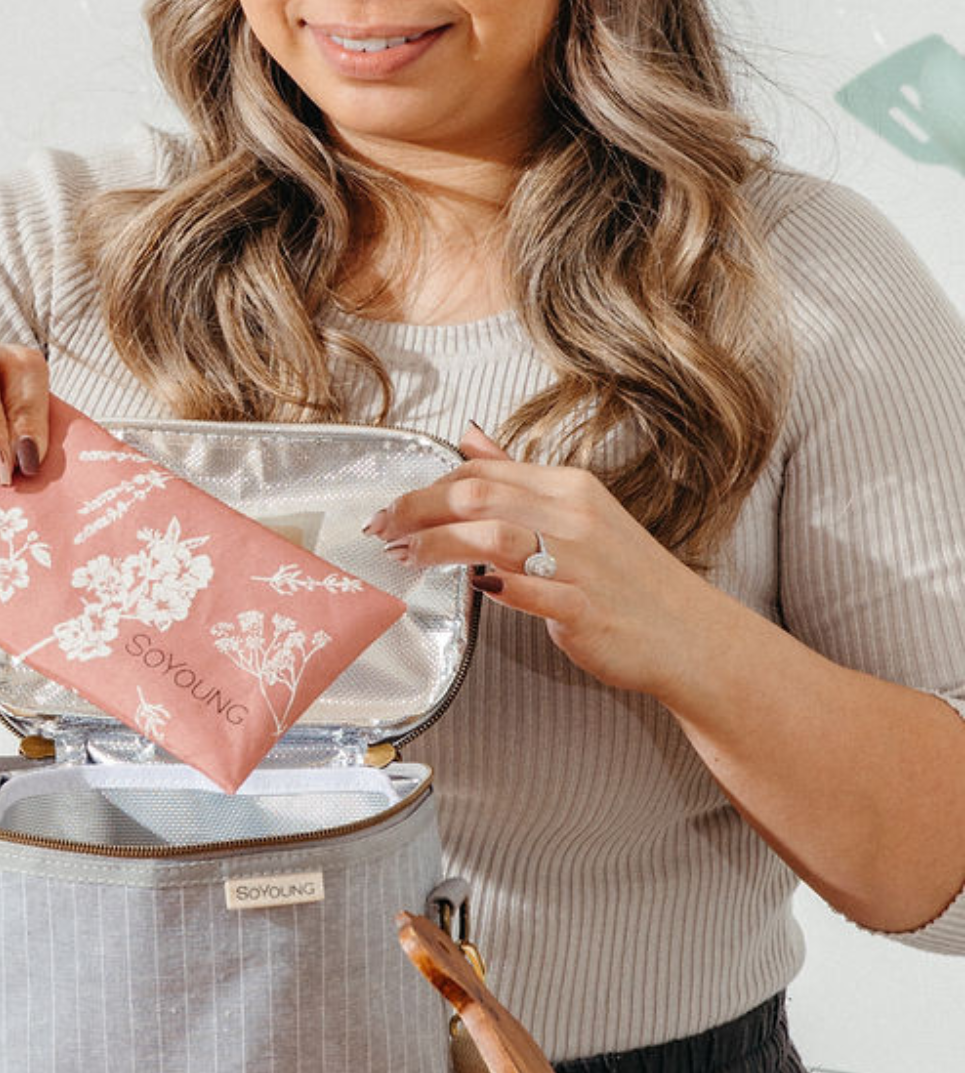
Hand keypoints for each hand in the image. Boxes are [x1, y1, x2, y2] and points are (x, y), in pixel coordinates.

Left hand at [365, 424, 725, 702]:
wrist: (690, 636)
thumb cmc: (626, 578)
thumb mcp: (576, 512)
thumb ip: (517, 478)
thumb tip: (468, 436)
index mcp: (569, 488)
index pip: (482, 472)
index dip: (426, 487)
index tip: (395, 509)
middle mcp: (573, 518)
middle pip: (476, 495)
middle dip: (415, 509)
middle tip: (382, 529)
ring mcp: (580, 564)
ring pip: (491, 535)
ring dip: (436, 545)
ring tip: (406, 557)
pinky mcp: (583, 609)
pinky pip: (527, 592)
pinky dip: (494, 587)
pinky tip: (471, 589)